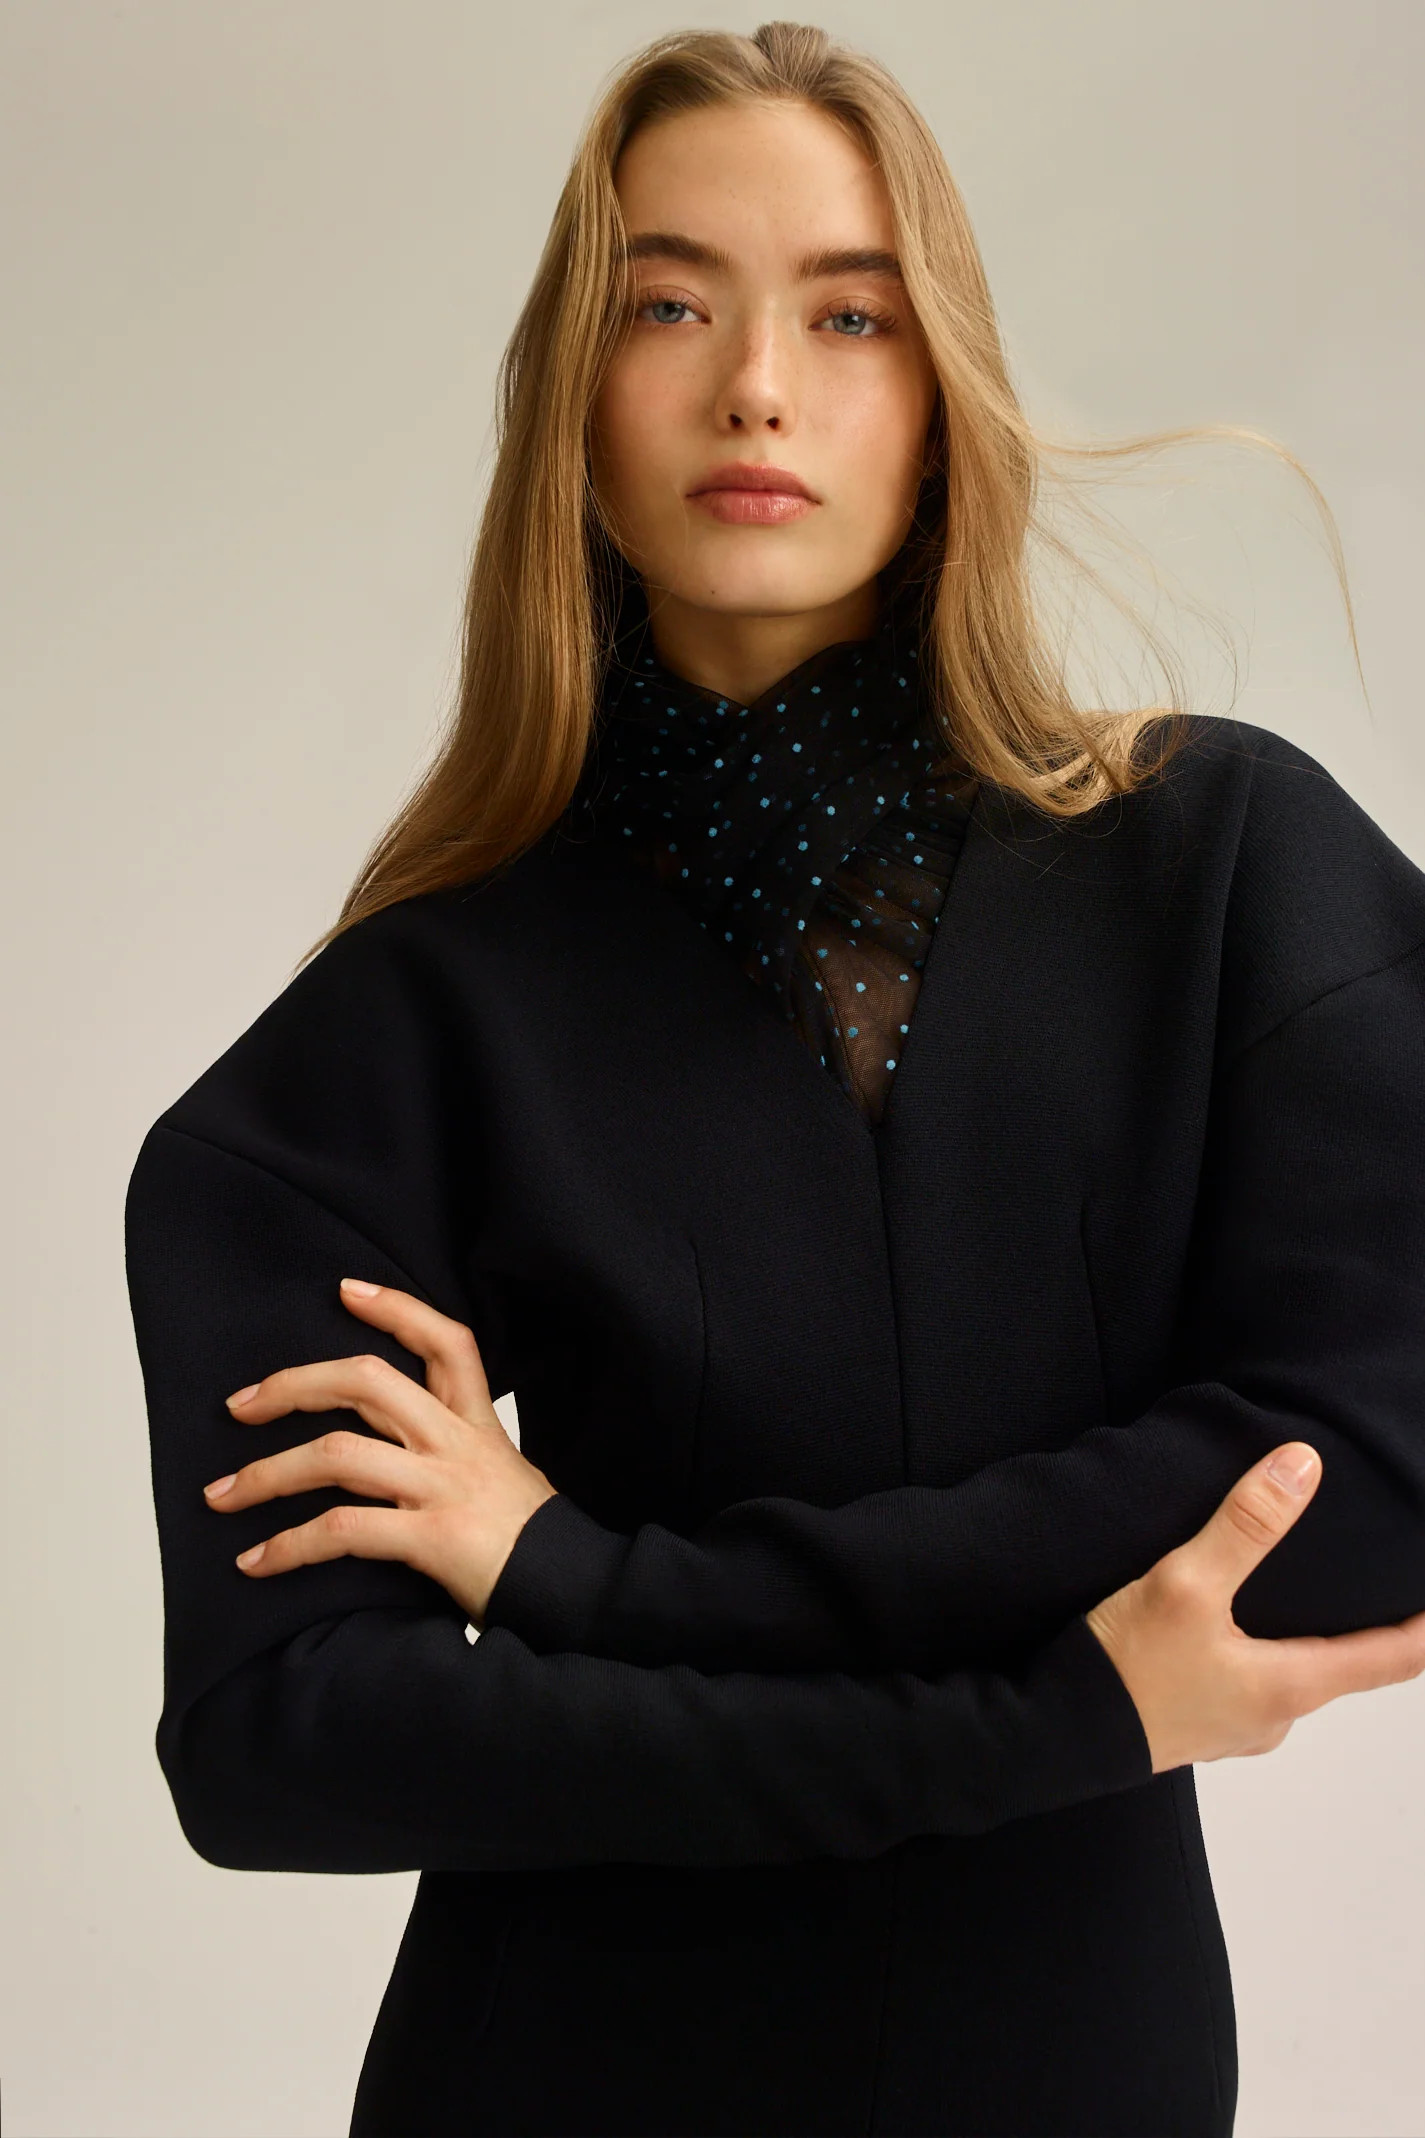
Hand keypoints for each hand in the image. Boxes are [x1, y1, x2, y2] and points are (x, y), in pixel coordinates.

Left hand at [201, 1279, 556, 1623]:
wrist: (579, 1592)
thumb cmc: (532, 1545)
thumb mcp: (504, 1478)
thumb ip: (452, 1457)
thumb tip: (389, 1453)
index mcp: (479, 1425)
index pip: (446, 1342)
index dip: (395, 1308)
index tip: (344, 1291)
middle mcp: (458, 1445)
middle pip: (367, 1381)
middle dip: (292, 1386)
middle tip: (240, 1406)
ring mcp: (445, 1487)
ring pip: (338, 1455)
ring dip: (267, 1474)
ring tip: (223, 1496)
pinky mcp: (434, 1538)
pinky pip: (343, 1530)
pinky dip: (289, 1546)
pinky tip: (256, 1561)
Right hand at [1086, 1441, 1424, 1773]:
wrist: (1050, 1736)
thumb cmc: (1122, 1670)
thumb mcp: (1185, 1584)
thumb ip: (1245, 1525)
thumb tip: (1302, 1466)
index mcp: (1288, 1688)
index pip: (1391, 1658)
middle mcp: (1272, 1717)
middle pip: (1338, 1664)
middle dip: (1355, 1624)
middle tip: (1362, 1580)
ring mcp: (1233, 1727)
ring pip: (1285, 1673)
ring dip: (1294, 1636)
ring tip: (1287, 1592)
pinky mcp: (1193, 1722)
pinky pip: (1241, 1681)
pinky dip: (1249, 1650)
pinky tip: (1219, 1625)